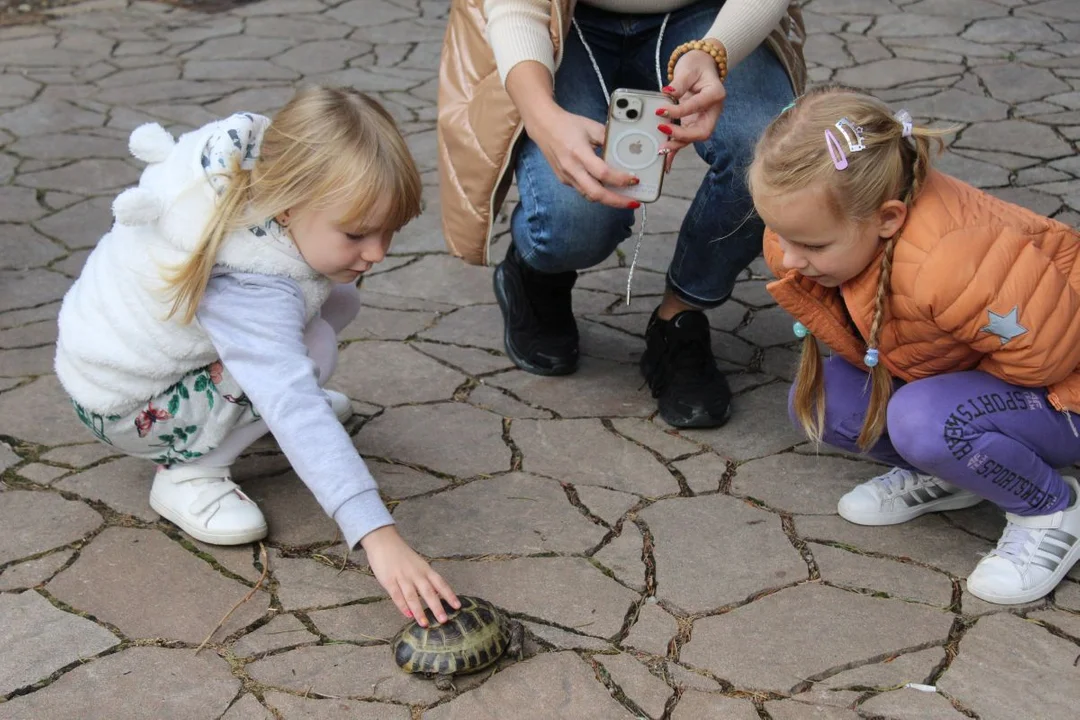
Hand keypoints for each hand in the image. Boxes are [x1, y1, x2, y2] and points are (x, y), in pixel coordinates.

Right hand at [361, 525, 458, 625]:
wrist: (384, 541)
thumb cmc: (402, 555)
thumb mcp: (418, 564)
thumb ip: (426, 578)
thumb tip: (437, 595)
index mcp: (425, 569)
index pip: (440, 583)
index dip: (449, 595)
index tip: (458, 606)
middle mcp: (416, 574)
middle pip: (428, 592)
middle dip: (436, 607)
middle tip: (444, 620)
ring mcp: (402, 577)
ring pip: (412, 596)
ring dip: (419, 611)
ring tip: (425, 624)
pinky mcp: (389, 580)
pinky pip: (397, 595)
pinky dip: (402, 606)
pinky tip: (408, 615)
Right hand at [523, 104, 641, 209]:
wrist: (544, 126)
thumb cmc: (568, 125)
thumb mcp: (592, 127)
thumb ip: (608, 139)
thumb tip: (626, 151)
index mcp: (579, 153)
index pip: (603, 173)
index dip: (620, 179)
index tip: (634, 180)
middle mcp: (571, 168)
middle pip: (596, 194)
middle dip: (617, 201)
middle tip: (634, 202)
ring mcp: (566, 177)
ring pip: (590, 196)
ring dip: (609, 200)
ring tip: (624, 199)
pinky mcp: (564, 180)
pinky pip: (584, 190)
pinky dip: (598, 192)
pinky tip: (608, 189)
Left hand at [655, 49, 726, 170]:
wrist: (702, 66)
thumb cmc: (697, 65)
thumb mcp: (688, 68)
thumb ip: (679, 83)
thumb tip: (667, 93)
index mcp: (715, 94)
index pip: (697, 106)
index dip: (679, 111)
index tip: (661, 110)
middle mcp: (712, 110)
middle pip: (702, 131)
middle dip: (682, 135)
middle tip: (663, 131)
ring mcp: (703, 119)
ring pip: (693, 138)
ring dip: (677, 145)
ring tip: (661, 150)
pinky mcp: (693, 123)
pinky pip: (685, 139)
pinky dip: (675, 150)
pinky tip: (665, 162)